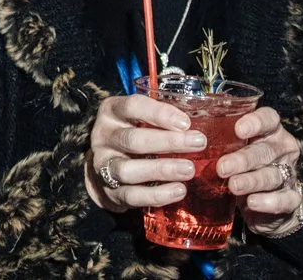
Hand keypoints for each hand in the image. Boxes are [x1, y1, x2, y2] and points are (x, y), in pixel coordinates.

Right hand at [83, 94, 204, 213]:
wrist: (104, 164)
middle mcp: (103, 137)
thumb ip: (161, 119)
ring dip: (161, 170)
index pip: (132, 106)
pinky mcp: (110, 191)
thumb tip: (199, 124)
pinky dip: (157, 194)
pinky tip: (179, 190)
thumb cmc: (132, 134)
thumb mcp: (139, 118)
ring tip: (189, 169)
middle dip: (168, 142)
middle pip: (132, 139)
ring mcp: (103, 165)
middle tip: (198, 143)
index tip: (186, 123)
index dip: (160, 113)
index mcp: (111, 112)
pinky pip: (132, 195)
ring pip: (128, 169)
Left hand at [217, 105, 302, 237]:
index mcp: (269, 131)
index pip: (269, 119)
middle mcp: (282, 149)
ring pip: (273, 175)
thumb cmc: (239, 166)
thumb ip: (216, 139)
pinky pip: (285, 199)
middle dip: (244, 159)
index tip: (238, 129)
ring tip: (233, 185)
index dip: (256, 122)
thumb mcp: (229, 148)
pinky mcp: (291, 199)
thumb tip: (183, 135)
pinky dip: (269, 202)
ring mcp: (289, 174)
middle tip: (222, 167)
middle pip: (266, 150)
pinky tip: (253, 202)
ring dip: (252, 180)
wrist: (261, 203)